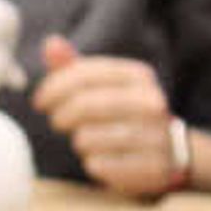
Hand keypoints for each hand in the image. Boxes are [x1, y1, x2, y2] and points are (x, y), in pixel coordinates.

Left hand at [38, 37, 185, 198]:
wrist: (170, 152)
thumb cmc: (123, 114)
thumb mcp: (103, 86)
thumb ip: (75, 67)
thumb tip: (51, 42)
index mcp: (139, 76)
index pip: (85, 74)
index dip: (53, 87)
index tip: (40, 102)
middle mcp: (152, 102)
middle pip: (85, 105)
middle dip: (61, 116)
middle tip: (57, 122)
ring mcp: (155, 134)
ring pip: (88, 138)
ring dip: (79, 141)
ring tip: (85, 141)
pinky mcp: (151, 167)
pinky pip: (100, 165)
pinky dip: (92, 164)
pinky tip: (98, 159)